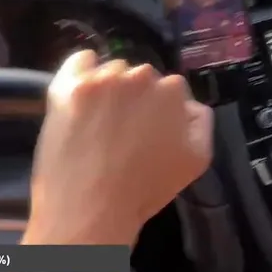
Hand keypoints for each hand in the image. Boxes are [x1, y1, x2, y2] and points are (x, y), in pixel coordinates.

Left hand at [26, 51, 213, 244]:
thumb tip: (190, 103)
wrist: (91, 210)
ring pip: (111, 71)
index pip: (169, 88)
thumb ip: (202, 121)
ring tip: (98, 124)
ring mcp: (102, 79)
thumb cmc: (145, 189)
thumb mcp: (198, 159)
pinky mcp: (69, 86)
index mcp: (173, 91)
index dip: (159, 111)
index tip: (148, 130)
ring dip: (108, 89)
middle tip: (123, 131)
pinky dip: (82, 71)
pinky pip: (80, 61)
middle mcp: (140, 76)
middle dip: (135, 98)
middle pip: (140, 77)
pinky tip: (82, 95)